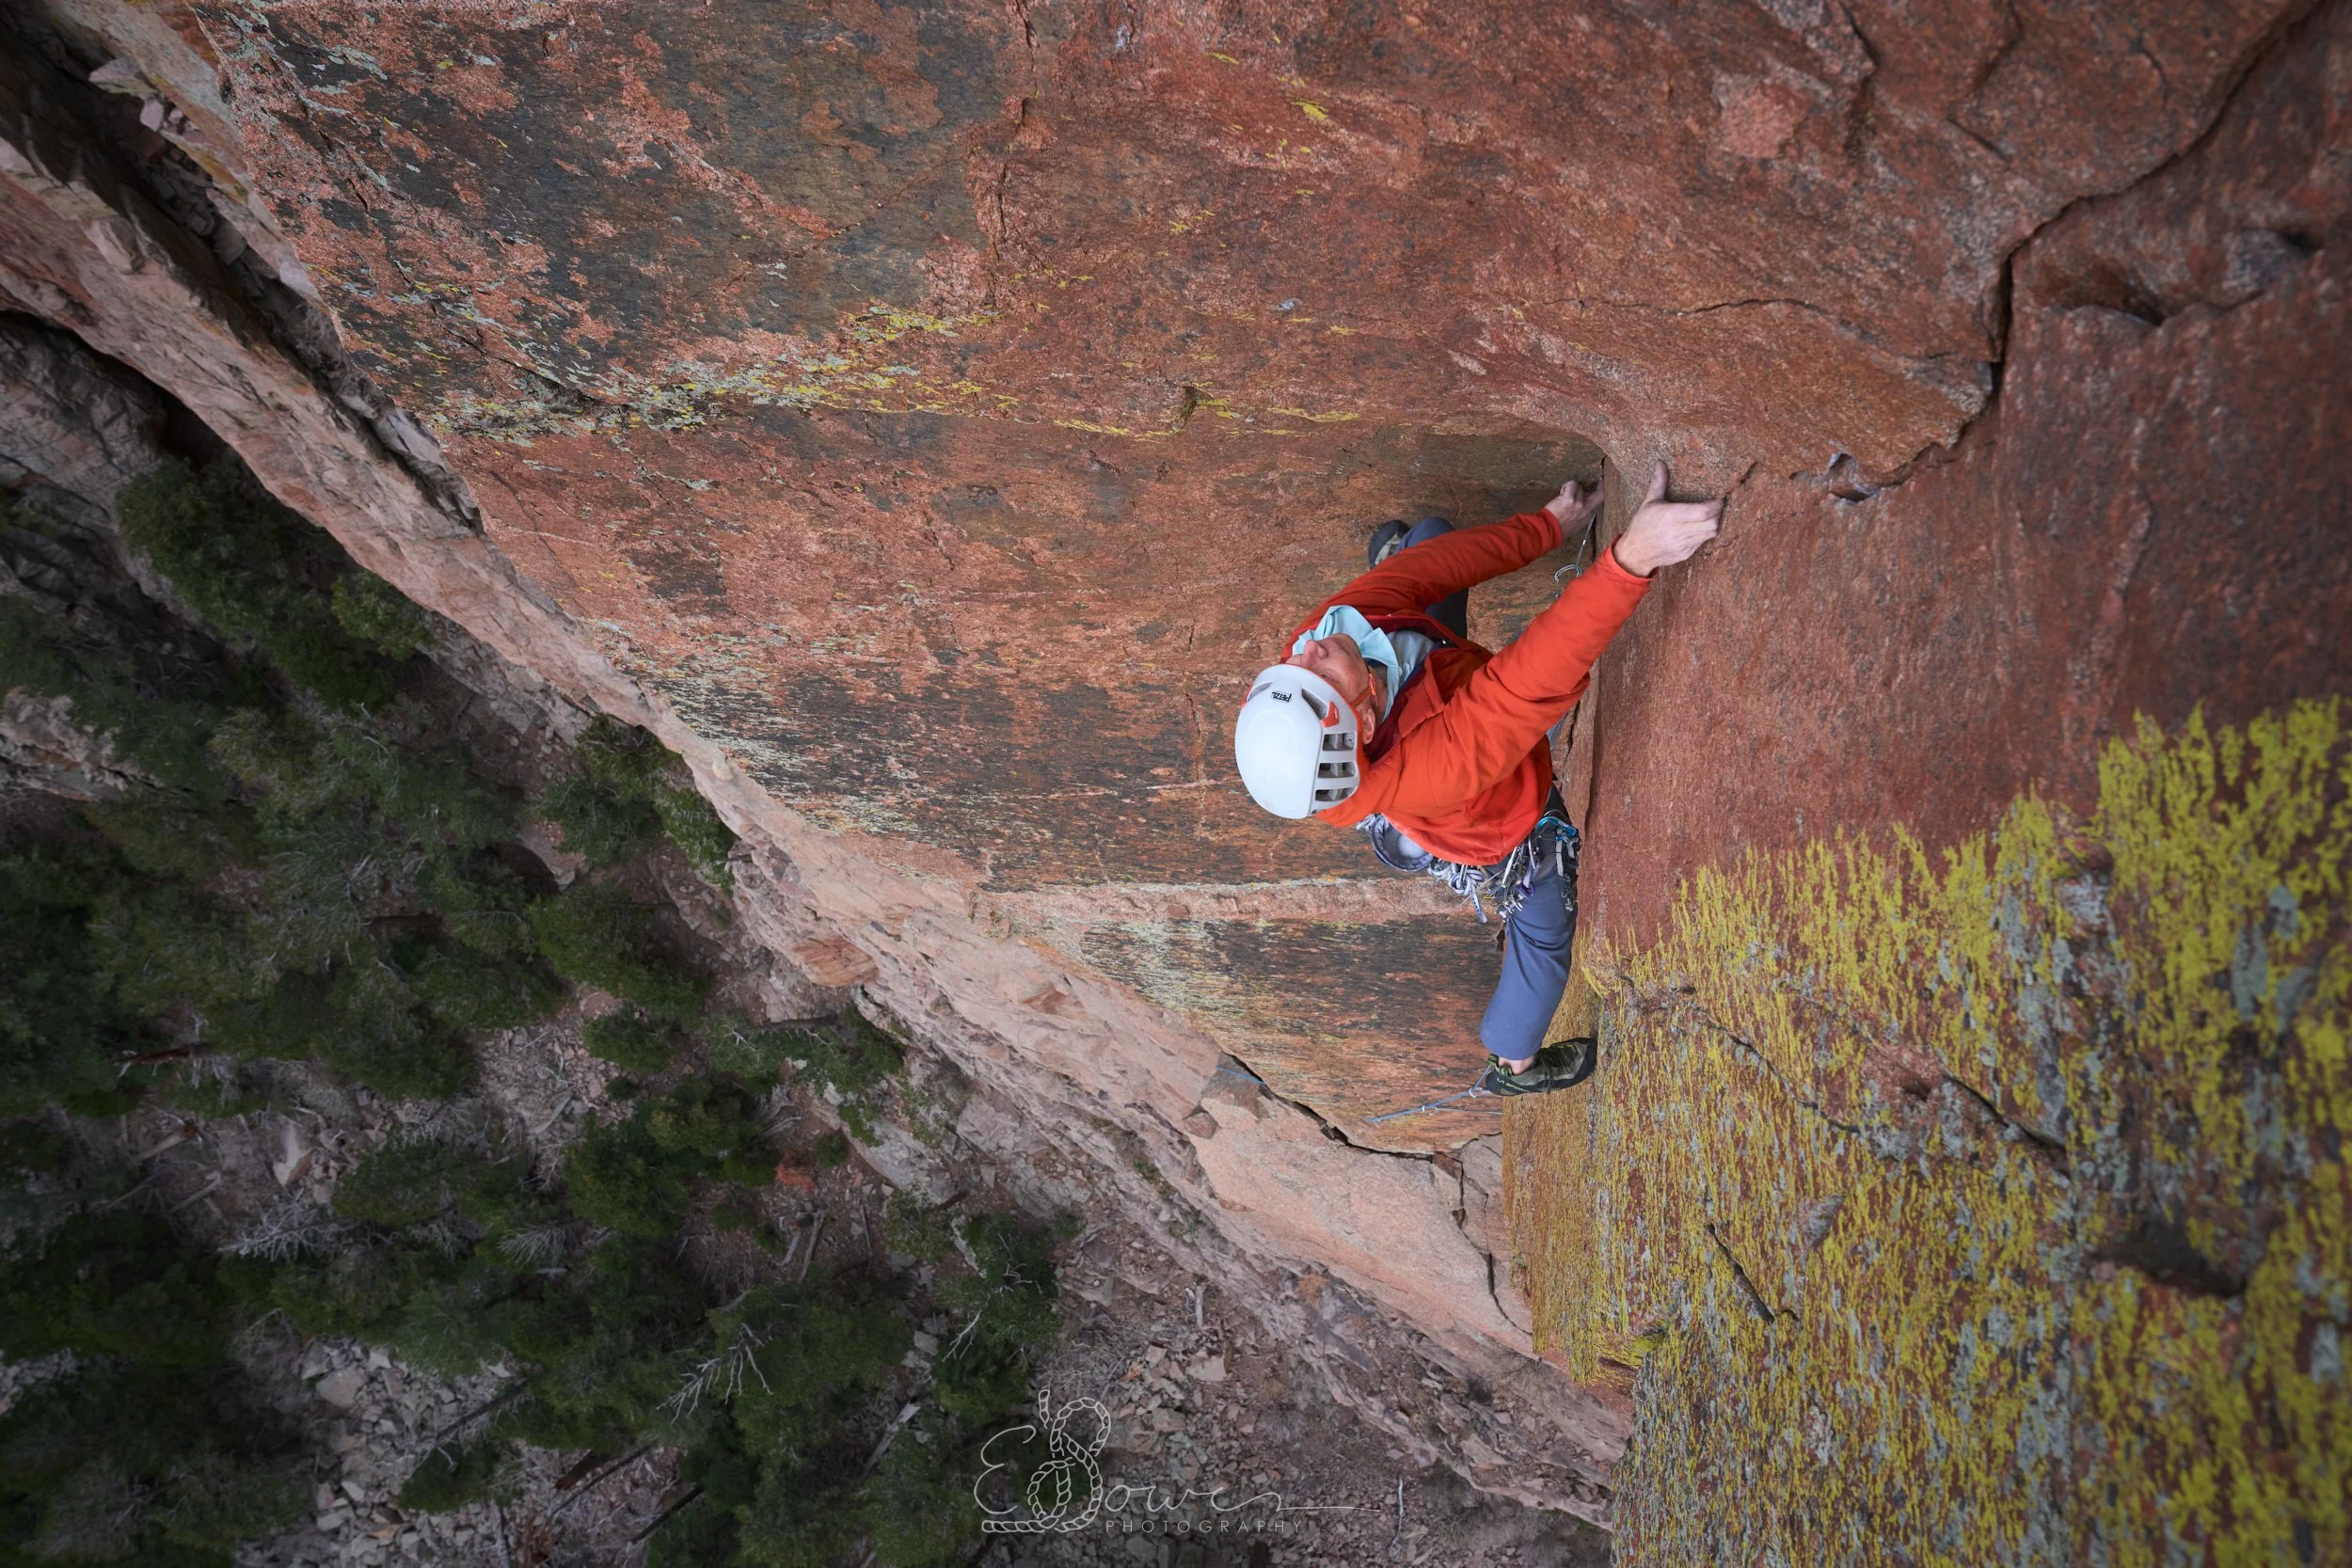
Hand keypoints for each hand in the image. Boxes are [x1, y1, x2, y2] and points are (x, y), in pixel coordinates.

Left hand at [1543, 478, 1602, 528]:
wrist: (1549, 530)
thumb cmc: (1560, 529)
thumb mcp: (1577, 524)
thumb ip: (1583, 515)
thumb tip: (1584, 506)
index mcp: (1588, 516)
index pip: (1599, 502)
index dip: (1599, 494)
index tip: (1600, 487)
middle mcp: (1586, 509)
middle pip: (1600, 494)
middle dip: (1600, 486)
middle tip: (1597, 480)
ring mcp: (1578, 503)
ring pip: (1580, 488)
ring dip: (1572, 488)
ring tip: (1565, 494)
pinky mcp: (1569, 498)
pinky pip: (1572, 484)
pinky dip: (1566, 485)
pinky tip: (1562, 491)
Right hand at [1610, 461, 1722, 576]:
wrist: (1635, 553)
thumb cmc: (1641, 525)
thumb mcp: (1648, 502)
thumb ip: (1658, 483)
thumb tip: (1661, 463)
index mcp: (1670, 516)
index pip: (1703, 512)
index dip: (1715, 505)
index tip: (1718, 498)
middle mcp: (1678, 531)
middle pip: (1711, 523)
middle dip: (1717, 514)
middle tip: (1716, 506)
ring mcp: (1682, 545)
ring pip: (1710, 533)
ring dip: (1712, 524)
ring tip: (1709, 516)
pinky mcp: (1685, 554)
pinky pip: (1702, 542)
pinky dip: (1704, 534)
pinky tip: (1698, 527)